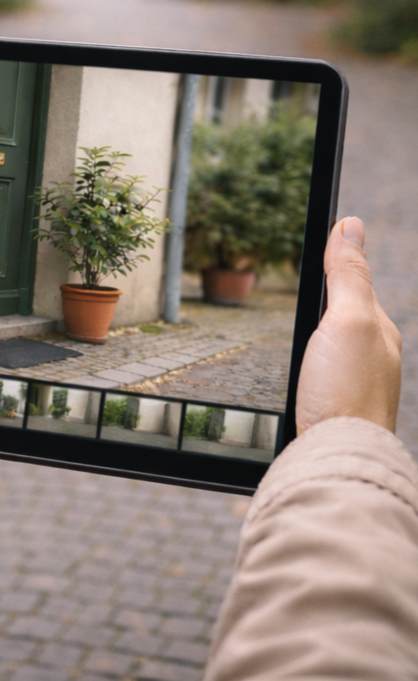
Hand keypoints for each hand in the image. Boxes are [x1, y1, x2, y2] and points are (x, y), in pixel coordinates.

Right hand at [296, 216, 400, 434]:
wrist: (335, 455)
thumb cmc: (344, 390)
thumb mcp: (347, 320)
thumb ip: (348, 275)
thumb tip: (350, 224)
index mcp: (377, 327)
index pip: (354, 279)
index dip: (337, 256)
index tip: (321, 227)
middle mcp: (372, 352)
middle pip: (344, 309)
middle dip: (329, 290)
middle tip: (313, 263)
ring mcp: (354, 379)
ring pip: (334, 339)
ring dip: (321, 325)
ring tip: (306, 312)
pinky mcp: (334, 402)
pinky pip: (325, 365)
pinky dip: (314, 354)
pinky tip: (302, 360)